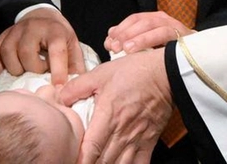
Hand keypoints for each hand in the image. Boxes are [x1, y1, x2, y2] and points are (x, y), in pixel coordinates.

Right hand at [0, 7, 84, 83]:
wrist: (42, 17)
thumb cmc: (58, 37)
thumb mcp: (73, 47)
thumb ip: (75, 67)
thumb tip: (74, 89)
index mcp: (55, 30)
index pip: (56, 50)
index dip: (58, 70)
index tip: (58, 86)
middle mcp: (33, 27)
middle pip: (26, 53)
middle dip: (33, 69)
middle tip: (39, 73)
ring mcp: (14, 31)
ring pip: (8, 53)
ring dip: (16, 69)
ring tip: (25, 72)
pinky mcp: (1, 36)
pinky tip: (9, 71)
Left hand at [61, 49, 171, 163]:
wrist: (167, 73)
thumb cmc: (136, 71)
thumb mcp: (102, 73)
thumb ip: (78, 86)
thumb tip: (59, 97)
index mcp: (108, 116)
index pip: (91, 148)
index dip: (80, 161)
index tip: (68, 161)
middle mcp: (122, 131)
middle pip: (103, 161)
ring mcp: (137, 138)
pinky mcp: (149, 141)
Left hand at [104, 11, 194, 54]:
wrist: (200, 65)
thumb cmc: (169, 60)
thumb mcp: (147, 51)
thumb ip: (130, 43)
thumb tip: (110, 39)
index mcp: (156, 21)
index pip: (135, 19)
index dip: (121, 28)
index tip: (108, 41)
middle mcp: (165, 21)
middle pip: (142, 20)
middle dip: (125, 33)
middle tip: (113, 47)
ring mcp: (176, 27)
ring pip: (153, 24)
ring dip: (137, 36)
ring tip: (125, 49)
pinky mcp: (184, 35)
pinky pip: (165, 33)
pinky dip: (149, 39)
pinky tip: (140, 51)